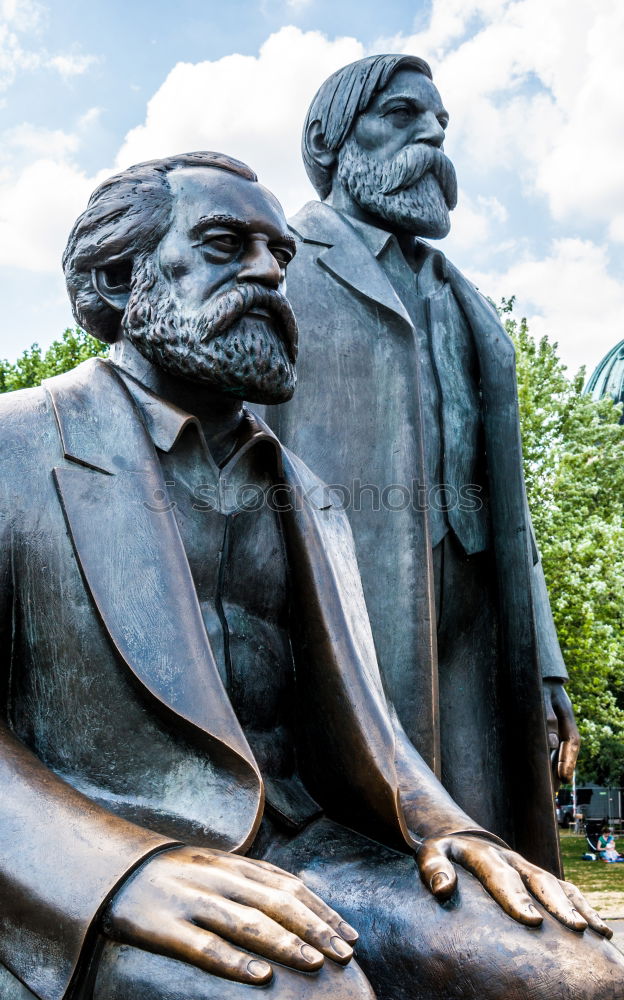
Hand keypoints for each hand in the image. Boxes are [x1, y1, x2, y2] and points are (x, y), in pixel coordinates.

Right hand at [102, 846, 356, 985]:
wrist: (111, 869)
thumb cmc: (174, 874)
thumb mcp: (214, 866)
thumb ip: (252, 879)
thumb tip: (300, 898)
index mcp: (231, 863)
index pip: (287, 885)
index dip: (321, 909)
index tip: (350, 934)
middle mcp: (216, 877)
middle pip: (275, 901)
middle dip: (314, 927)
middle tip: (343, 953)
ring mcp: (189, 900)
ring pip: (246, 921)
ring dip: (285, 942)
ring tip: (314, 963)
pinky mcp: (162, 926)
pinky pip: (203, 946)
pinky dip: (234, 960)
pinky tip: (260, 976)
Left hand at [417, 834, 611, 936]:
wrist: (462, 836)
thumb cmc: (444, 853)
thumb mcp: (430, 854)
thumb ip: (434, 869)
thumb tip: (443, 889)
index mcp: (483, 854)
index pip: (501, 876)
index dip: (516, 898)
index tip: (531, 920)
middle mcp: (511, 859)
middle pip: (538, 880)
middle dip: (556, 904)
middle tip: (574, 928)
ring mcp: (528, 867)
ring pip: (557, 884)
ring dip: (576, 906)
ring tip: (593, 930)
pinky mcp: (538, 876)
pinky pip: (565, 889)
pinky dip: (582, 905)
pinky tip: (598, 929)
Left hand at [543, 679, 579, 781]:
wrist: (528, 666)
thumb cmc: (537, 680)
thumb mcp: (542, 696)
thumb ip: (547, 716)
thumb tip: (550, 742)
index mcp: (566, 714)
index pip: (572, 741)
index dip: (569, 760)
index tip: (565, 777)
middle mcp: (561, 721)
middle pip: (564, 750)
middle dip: (560, 770)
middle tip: (553, 791)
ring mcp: (551, 723)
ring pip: (554, 749)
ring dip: (550, 766)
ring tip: (545, 788)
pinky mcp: (538, 723)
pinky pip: (542, 742)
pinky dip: (541, 756)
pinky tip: (535, 768)